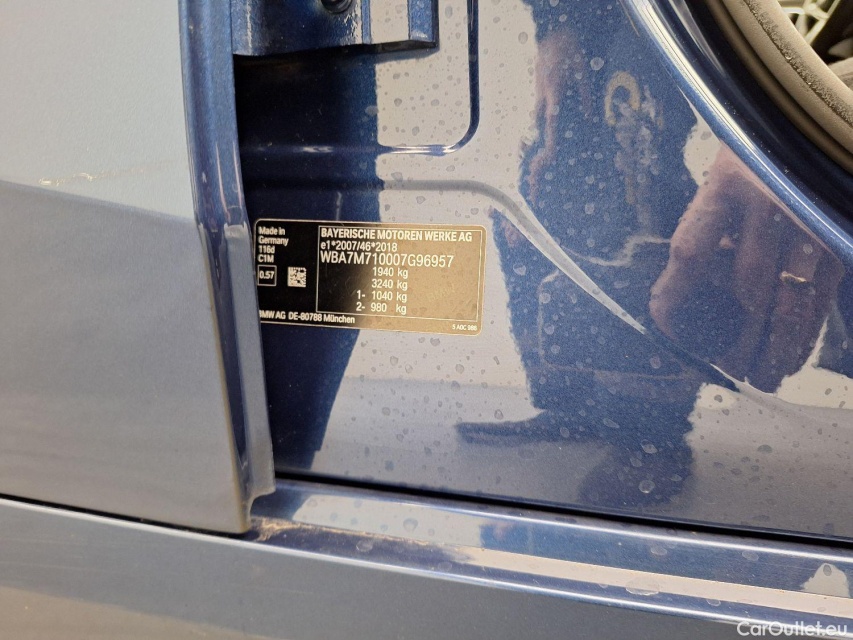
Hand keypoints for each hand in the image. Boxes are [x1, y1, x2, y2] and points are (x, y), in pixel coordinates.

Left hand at [650, 146, 842, 390]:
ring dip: (775, 345)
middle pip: (746, 284)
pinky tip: (795, 353)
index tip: (664, 320)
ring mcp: (809, 215)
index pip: (692, 248)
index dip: (676, 294)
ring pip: (790, 296)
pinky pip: (822, 292)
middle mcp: (769, 198)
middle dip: (737, 336)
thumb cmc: (760, 155)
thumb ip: (709, 230)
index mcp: (726, 183)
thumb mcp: (726, 178)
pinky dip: (808, 329)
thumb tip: (678, 300)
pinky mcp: (839, 232)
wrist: (816, 117)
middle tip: (731, 367)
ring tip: (764, 376)